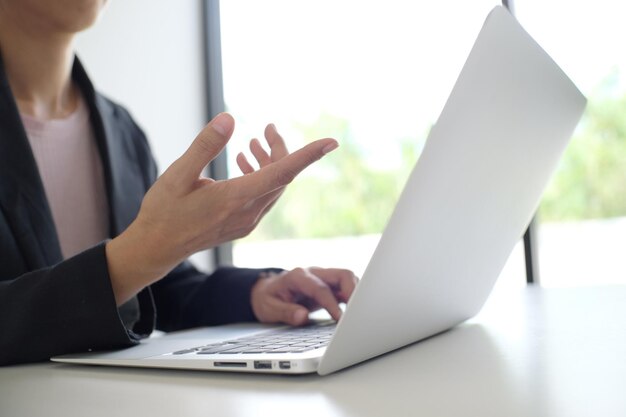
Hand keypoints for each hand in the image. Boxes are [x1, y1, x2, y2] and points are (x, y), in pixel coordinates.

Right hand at [106, 113, 338, 304]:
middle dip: (280, 150)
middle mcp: (247, 212)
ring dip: (269, 163)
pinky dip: (260, 177)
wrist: (157, 247)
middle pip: (280, 176)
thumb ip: (205, 145)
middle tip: (268, 129)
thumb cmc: (164, 211)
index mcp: (234, 199)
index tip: (330, 142)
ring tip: (252, 144)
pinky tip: (243, 162)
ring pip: (273, 187)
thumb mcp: (178, 174)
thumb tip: (229, 118)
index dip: (307, 156)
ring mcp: (247, 221)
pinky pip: (263, 197)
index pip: (281, 173)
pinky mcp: (242, 224)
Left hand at [251, 267, 358, 325]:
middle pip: (342, 275)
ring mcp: (323, 278)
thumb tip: (302, 316)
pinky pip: (346, 287)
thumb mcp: (269, 308)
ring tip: (360, 312)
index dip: (332, 304)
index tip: (340, 319)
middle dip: (353, 291)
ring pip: (347, 278)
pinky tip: (355, 311)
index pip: (321, 288)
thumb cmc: (268, 299)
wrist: (266, 292)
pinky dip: (353, 297)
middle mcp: (314, 273)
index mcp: (298, 276)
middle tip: (358, 312)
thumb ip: (286, 312)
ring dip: (356, 293)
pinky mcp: (329, 286)